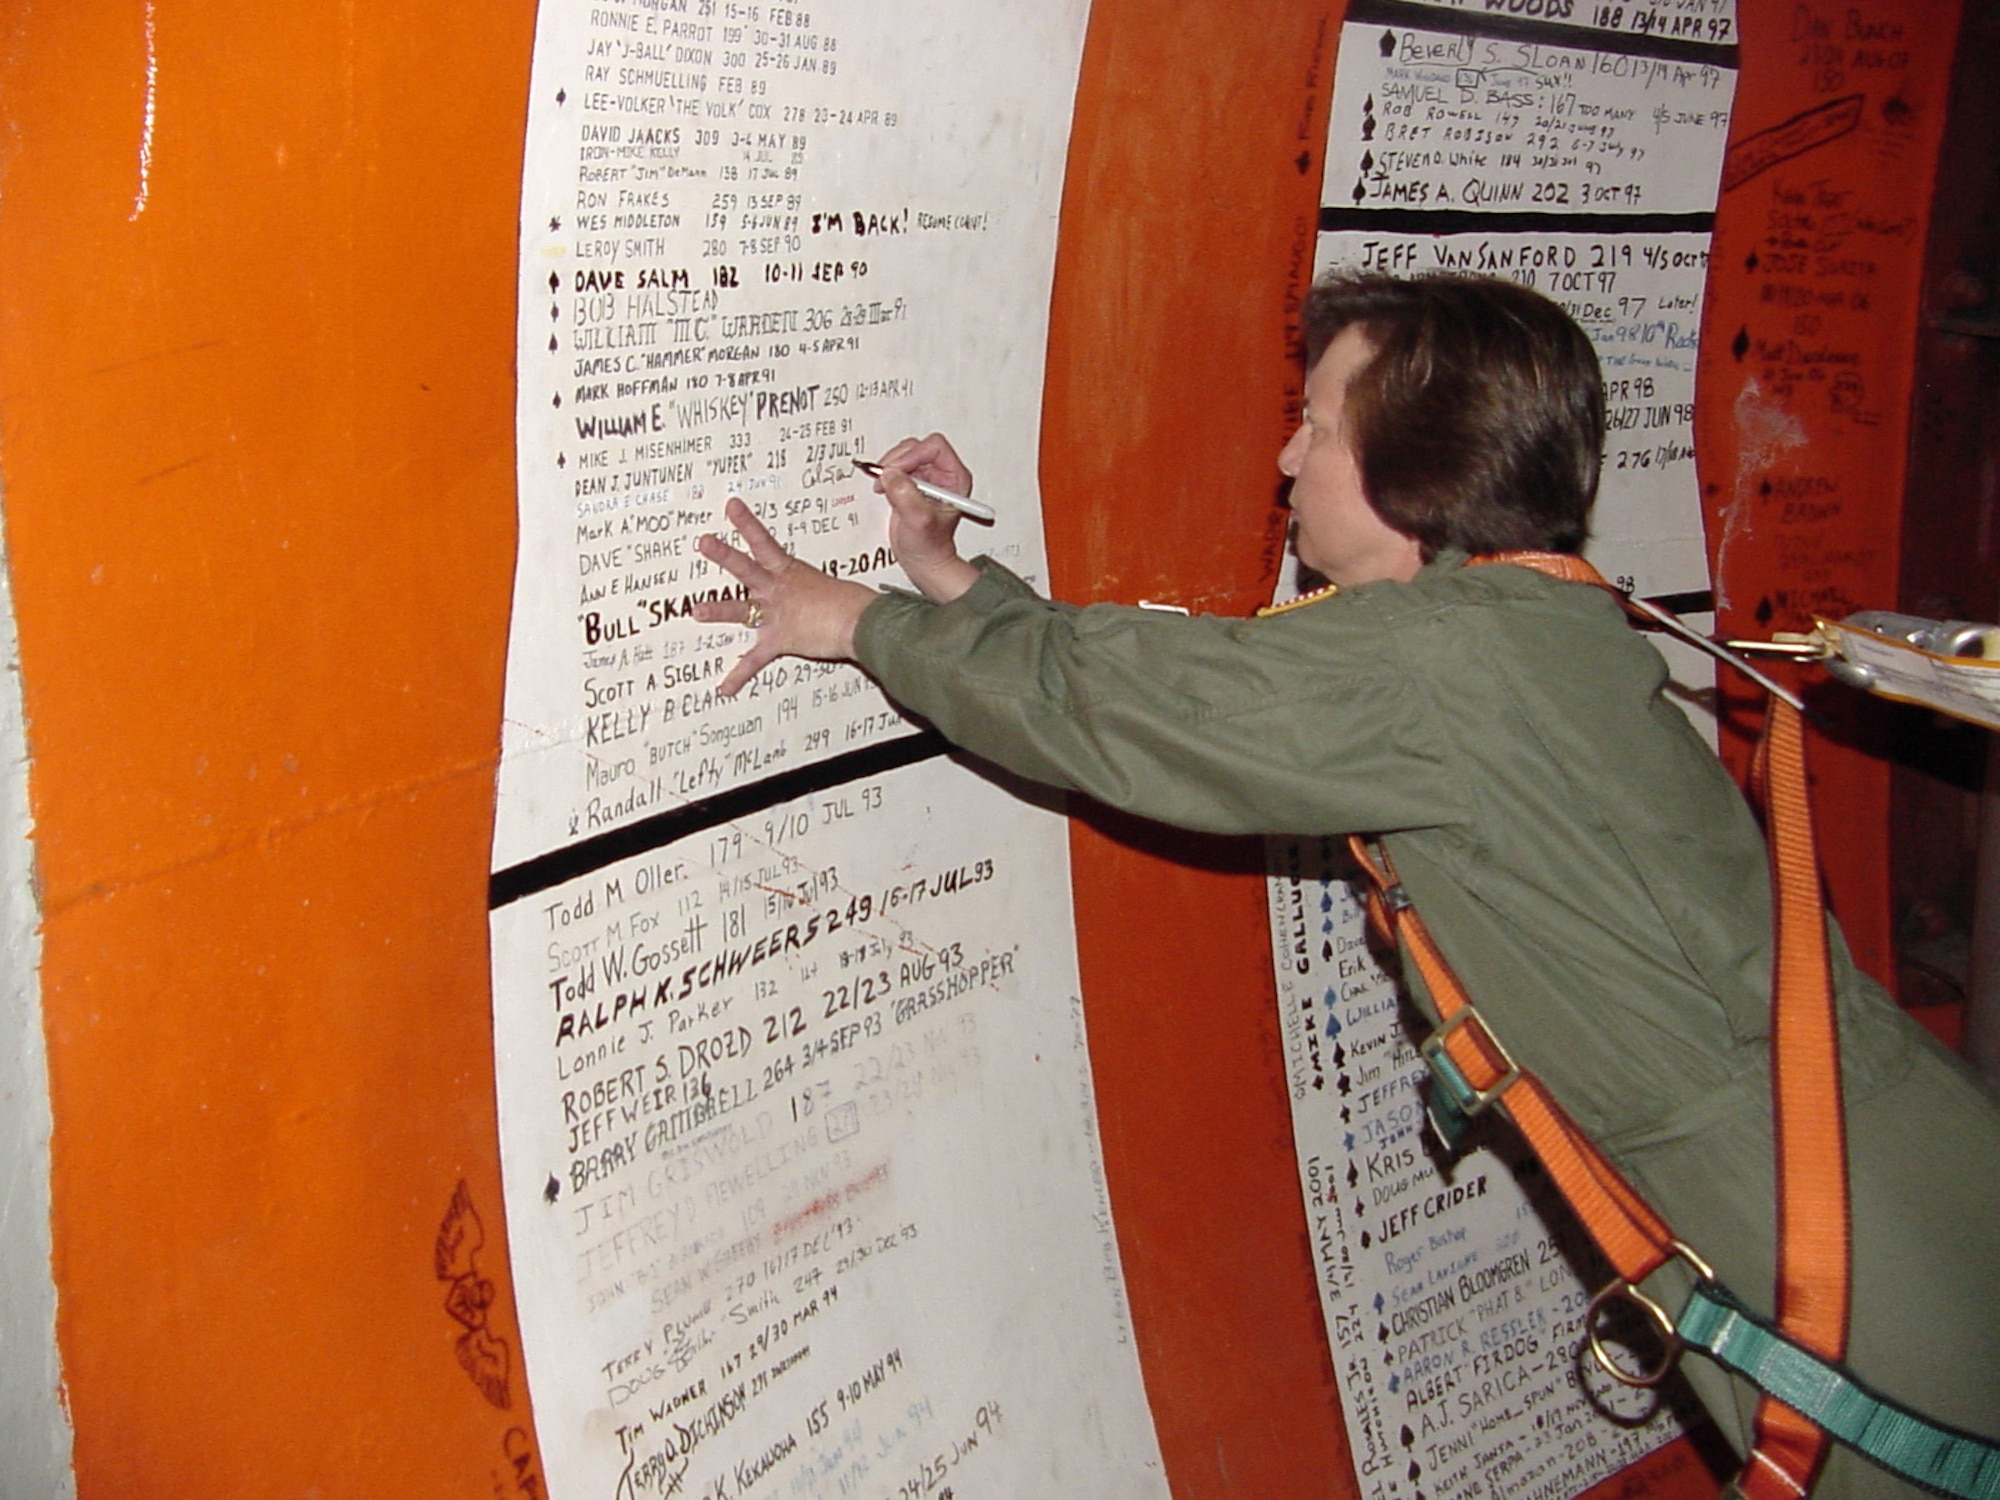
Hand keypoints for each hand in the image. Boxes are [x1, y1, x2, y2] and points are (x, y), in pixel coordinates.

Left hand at [692, 497, 878, 695]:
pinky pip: (755, 660)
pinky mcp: (779, 640)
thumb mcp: (834, 590)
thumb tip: (834, 598)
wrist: (861, 623)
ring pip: (741, 609)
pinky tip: (725, 687)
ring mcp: (776, 614)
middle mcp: (778, 590)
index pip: (763, 542)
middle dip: (723, 555)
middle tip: (703, 541)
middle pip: (745, 568)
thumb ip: (821, 594)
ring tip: (695, 611)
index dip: (746, 523)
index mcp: (791, 573)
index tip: (730, 507)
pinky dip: (740, 675)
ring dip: (717, 609)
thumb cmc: (855, 605)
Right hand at [872, 433, 981, 602]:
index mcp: (954, 477)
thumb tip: (890, 474)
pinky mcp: (909, 484)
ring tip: (882, 486)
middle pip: (916, 447)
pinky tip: (882, 489)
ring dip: (889, 467)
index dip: (913, 455)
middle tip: (884, 477)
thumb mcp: (919, 520)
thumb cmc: (930, 546)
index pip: (934, 448)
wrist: (923, 560)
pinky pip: (894, 468)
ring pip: (903, 455)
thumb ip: (906, 495)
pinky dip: (884, 475)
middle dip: (897, 460)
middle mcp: (941, 474)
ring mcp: (925, 478)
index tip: (897, 471)